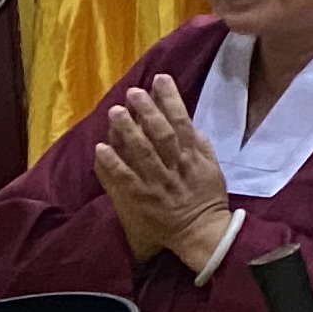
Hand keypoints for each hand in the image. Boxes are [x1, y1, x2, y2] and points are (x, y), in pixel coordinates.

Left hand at [92, 76, 229, 270]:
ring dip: (127, 130)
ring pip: (141, 152)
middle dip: (147, 111)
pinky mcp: (139, 198)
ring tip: (115, 111)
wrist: (200, 231)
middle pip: (160, 133)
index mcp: (193, 156)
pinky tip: (100, 148)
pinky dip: (112, 163)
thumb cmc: (206, 197)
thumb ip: (199, 144)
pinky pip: (124, 179)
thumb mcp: (212, 166)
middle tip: (133, 92)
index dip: (170, 99)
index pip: (182, 122)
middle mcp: (175, 166)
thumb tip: (186, 120)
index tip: (159, 80)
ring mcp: (156, 182)